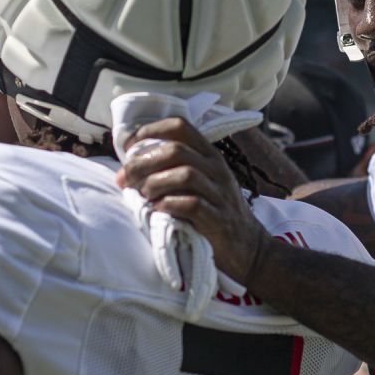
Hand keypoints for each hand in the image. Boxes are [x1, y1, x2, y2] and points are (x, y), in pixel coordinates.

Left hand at [115, 117, 272, 282]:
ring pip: (185, 174)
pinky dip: (168, 205)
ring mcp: (220, 194)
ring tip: (143, 196)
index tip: (128, 147)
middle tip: (126, 178)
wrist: (248, 248)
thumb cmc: (214, 213)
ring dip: (155, 183)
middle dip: (143, 161)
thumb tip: (131, 165)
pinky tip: (157, 211)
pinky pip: (192, 205)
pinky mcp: (219, 220)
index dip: (150, 131)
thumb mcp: (202, 183)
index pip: (180, 126)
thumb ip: (175, 169)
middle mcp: (217, 169)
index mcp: (209, 155)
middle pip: (176, 150)